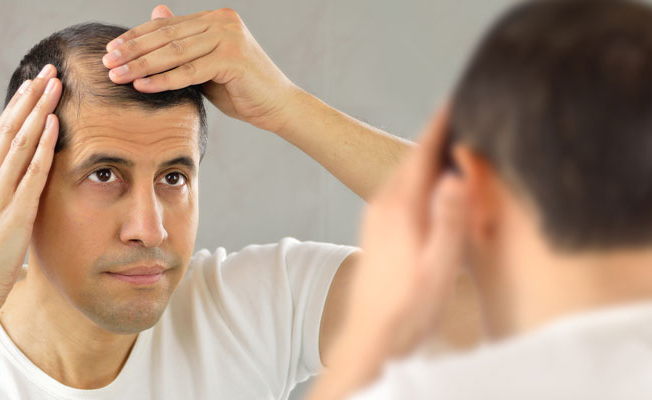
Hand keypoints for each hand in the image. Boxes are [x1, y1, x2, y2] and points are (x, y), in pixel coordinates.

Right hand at [0, 64, 61, 316]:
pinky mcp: (14, 212)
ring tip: (54, 85)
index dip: (17, 107)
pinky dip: (43, 146)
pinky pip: (31, 172)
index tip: (32, 84)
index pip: (0, 134)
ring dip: (39, 110)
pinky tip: (53, 124)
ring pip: (20, 142)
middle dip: (30, 98)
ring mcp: (0, 195)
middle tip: (48, 71)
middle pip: (9, 128)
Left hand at [102, 5, 299, 132]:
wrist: (277, 106)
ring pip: (174, 52)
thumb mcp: (205, 64)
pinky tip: (141, 86)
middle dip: (133, 51)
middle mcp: (222, 22)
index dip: (136, 37)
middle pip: (166, 36)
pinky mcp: (233, 59)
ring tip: (117, 76)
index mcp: (215, 18)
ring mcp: (229, 38)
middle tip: (107, 63)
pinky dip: (163, 79)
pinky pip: (189, 71)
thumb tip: (155, 15)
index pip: (166, 26)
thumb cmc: (240, 89)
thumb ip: (182, 45)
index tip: (111, 50)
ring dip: (141, 65)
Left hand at [309, 106, 469, 398]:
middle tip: (460, 110)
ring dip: (426, 155)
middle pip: (412, 158)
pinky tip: (431, 184)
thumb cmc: (410, 306)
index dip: (441, 124)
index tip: (457, 97)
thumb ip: (449, 220)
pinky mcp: (377, 230)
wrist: (373, 334)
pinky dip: (418, 177)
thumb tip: (456, 174)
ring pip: (405, 174)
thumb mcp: (439, 265)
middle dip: (436, 133)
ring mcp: (376, 216)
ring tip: (450, 139)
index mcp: (401, 208)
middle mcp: (383, 205)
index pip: (423, 153)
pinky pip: (400, 190)